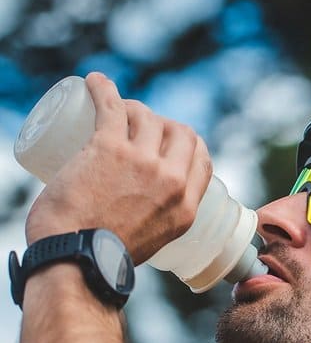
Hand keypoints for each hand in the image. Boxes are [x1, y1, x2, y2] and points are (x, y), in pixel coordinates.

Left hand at [25, 72, 212, 264]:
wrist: (76, 260)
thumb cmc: (104, 258)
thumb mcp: (154, 242)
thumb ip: (158, 221)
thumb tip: (141, 210)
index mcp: (186, 208)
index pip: (202, 160)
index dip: (188, 145)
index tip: (171, 143)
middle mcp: (172, 182)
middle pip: (181, 133)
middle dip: (164, 124)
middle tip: (140, 129)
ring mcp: (144, 162)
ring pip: (149, 117)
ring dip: (134, 109)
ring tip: (116, 112)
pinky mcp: (110, 148)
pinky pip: (112, 105)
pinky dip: (103, 89)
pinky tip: (95, 82)